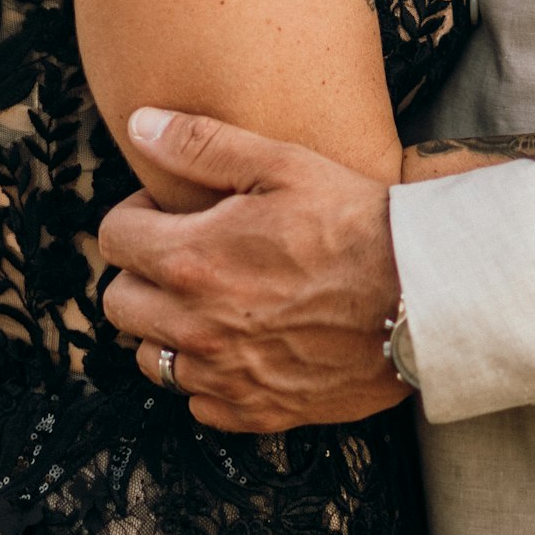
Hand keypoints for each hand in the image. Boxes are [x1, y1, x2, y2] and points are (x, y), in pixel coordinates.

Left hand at [99, 110, 403, 431]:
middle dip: (141, 272)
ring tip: (211, 300)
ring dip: (165, 327)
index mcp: (189, 260)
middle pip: (118, 303)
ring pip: (150, 358)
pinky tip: (242, 344)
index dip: (138, 214)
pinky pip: (198, 403)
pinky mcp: (256, 410)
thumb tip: (141, 125)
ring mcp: (224, 375)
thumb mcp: (282, 165)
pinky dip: (207, 376)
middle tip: (187, 253)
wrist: (422, 296)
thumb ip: (201, 144)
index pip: (113, 239)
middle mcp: (194, 326)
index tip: (172, 210)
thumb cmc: (356, 224)